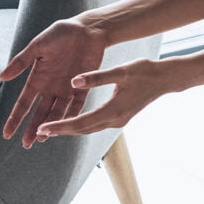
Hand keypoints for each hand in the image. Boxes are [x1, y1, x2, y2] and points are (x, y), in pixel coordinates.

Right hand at [0, 17, 110, 147]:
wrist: (87, 29)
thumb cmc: (60, 34)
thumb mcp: (37, 47)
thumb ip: (21, 62)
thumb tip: (2, 78)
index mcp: (38, 78)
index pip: (23, 103)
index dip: (15, 119)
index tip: (7, 134)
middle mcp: (51, 87)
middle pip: (40, 113)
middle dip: (32, 129)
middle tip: (26, 145)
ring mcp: (67, 89)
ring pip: (57, 113)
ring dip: (51, 126)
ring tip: (43, 139)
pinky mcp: (84, 87)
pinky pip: (78, 105)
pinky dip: (73, 116)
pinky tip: (68, 128)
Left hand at [37, 57, 175, 139]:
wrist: (164, 79)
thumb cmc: (144, 71)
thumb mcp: (120, 71)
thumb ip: (96, 77)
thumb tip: (73, 82)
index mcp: (113, 110)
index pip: (80, 122)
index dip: (60, 126)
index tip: (43, 128)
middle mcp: (114, 120)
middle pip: (82, 130)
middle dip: (60, 131)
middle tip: (38, 132)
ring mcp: (117, 121)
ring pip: (88, 129)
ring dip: (69, 130)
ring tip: (49, 129)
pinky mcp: (119, 118)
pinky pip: (94, 125)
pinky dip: (80, 125)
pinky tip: (69, 122)